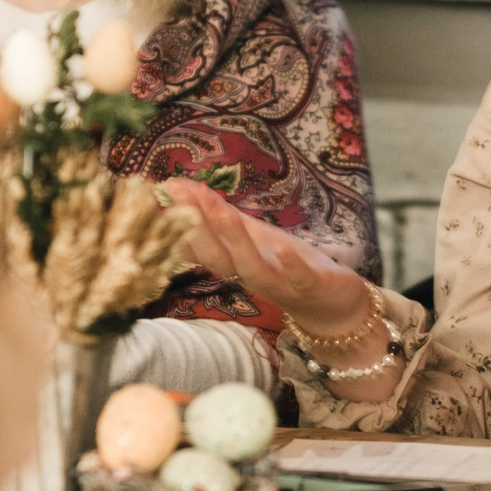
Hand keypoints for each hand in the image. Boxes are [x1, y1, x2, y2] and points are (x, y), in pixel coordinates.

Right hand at [164, 178, 371, 339]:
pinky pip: (297, 278)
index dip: (178, 223)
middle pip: (217, 258)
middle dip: (200, 230)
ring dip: (236, 242)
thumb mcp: (248, 235)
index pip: (197, 245)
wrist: (330, 305)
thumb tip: (176, 186)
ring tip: (223, 215)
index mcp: (231, 262)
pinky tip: (282, 249)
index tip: (160, 193)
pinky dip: (289, 266)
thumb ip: (216, 213)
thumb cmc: (283, 266)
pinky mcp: (309, 287)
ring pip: (251, 268)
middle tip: (180, 199)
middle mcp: (247, 275)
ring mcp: (278, 284)